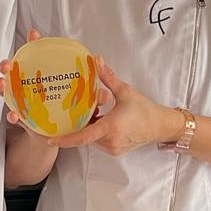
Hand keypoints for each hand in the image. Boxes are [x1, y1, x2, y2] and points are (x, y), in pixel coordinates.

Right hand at [0, 30, 110, 142]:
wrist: (61, 136)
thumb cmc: (73, 114)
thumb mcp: (85, 103)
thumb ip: (93, 97)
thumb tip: (105, 92)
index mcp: (46, 78)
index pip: (39, 57)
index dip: (35, 44)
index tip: (34, 34)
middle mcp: (31, 87)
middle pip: (16, 71)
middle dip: (8, 65)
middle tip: (7, 64)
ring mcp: (25, 102)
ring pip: (9, 91)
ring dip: (3, 87)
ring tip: (1, 84)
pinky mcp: (24, 119)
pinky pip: (14, 116)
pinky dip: (13, 116)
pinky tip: (13, 116)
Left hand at [44, 57, 180, 156]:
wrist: (161, 126)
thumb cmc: (145, 110)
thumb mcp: (126, 91)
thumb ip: (108, 77)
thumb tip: (96, 60)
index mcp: (111, 127)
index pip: (82, 136)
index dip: (64, 139)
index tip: (49, 138)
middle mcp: (110, 141)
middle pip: (84, 135)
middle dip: (78, 124)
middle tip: (72, 112)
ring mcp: (112, 148)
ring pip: (91, 139)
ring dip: (88, 128)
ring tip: (91, 113)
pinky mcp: (115, 150)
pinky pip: (98, 141)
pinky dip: (96, 132)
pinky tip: (101, 119)